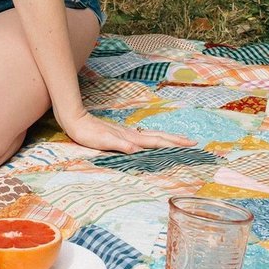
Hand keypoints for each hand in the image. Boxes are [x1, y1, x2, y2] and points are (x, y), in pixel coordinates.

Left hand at [54, 108, 195, 152]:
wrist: (75, 119)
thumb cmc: (88, 132)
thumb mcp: (103, 141)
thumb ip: (120, 145)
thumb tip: (136, 149)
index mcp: (131, 138)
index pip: (157, 141)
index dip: (174, 144)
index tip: (191, 145)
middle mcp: (132, 135)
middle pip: (159, 137)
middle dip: (176, 140)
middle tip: (193, 142)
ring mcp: (126, 133)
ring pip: (152, 136)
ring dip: (167, 139)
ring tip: (179, 141)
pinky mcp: (120, 134)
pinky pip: (143, 138)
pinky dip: (153, 140)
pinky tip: (153, 142)